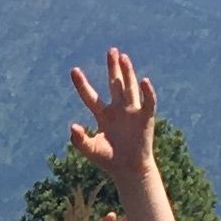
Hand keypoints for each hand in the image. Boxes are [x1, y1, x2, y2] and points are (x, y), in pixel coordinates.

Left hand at [67, 47, 159, 183]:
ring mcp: (132, 112)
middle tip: (111, 50)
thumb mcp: (90, 150)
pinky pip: (147, 102)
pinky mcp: (145, 118)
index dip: (82, 84)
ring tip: (123, 57)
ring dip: (127, 73)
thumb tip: (72, 126)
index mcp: (103, 115)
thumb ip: (79, 140)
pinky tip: (144, 81)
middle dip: (112, 68)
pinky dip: (147, 92)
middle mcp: (118, 109)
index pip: (90, 97)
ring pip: (129, 88)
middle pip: (115, 84)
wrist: (128, 170)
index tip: (74, 70)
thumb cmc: (109, 160)